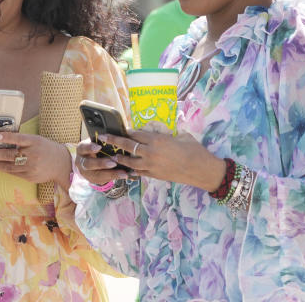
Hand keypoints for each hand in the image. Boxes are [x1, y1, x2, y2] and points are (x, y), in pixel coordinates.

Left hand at [0, 132, 71, 186]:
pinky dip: (0, 169)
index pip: (17, 138)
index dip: (4, 137)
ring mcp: (30, 167)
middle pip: (8, 155)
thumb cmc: (46, 148)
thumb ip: (21, 139)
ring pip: (7, 166)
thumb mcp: (36, 139)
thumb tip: (1, 138)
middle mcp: (32, 155)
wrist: (62, 164)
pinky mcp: (28, 177)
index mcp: (34, 141)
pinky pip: (12, 172)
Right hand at [75, 139, 129, 185]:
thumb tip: (121, 132)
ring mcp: (85, 172)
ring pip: (96, 175)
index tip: (99, 147)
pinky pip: (102, 180)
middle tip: (113, 163)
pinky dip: (114, 178)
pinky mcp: (92, 179)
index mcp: (82, 148)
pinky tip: (123, 176)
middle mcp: (81, 161)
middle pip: (89, 164)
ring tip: (123, 173)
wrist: (91, 159)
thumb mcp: (98, 142)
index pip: (83, 147)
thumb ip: (105, 139)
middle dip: (101, 164)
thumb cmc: (98, 147)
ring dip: (110, 174)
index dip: (90, 148)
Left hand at [98, 130, 226, 191]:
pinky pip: (138, 172)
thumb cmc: (194, 149)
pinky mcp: (154, 175)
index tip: (119, 128)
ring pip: (130, 161)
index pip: (136, 133)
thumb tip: (160, 133)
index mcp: (157, 140)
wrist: (201, 170)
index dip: (127, 131)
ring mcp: (151, 165)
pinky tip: (125, 169)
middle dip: (114, 141)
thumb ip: (167, 134)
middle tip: (104, 137)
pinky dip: (131, 170)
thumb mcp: (181, 135)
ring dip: (120, 158)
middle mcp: (151, 152)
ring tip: (111, 155)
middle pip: (128, 146)